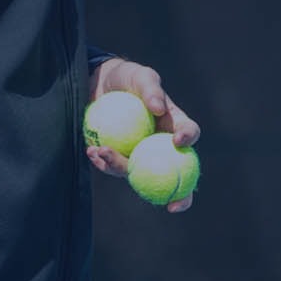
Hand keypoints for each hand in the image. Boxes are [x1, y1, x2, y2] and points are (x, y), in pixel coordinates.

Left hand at [87, 57, 198, 211]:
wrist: (98, 84)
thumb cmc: (126, 77)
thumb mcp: (140, 75)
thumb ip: (150, 88)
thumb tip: (158, 107)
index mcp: (174, 123)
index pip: (189, 132)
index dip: (189, 138)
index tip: (178, 140)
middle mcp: (160, 144)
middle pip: (177, 173)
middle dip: (180, 196)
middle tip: (173, 205)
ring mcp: (140, 154)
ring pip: (137, 173)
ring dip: (120, 168)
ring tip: (102, 151)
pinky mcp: (119, 158)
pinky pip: (113, 167)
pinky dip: (103, 162)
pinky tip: (92, 152)